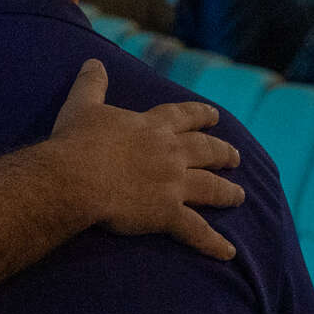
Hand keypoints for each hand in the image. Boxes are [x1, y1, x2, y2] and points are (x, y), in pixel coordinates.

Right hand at [50, 59, 243, 259]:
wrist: (74, 177)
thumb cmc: (76, 142)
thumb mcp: (83, 105)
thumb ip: (92, 83)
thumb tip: (92, 61)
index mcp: (152, 127)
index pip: (183, 116)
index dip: (200, 115)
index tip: (214, 116)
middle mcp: (170, 152)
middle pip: (206, 151)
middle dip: (223, 153)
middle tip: (235, 157)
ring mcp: (173, 183)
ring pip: (210, 188)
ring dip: (227, 192)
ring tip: (239, 196)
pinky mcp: (167, 212)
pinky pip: (195, 230)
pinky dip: (213, 243)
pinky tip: (228, 252)